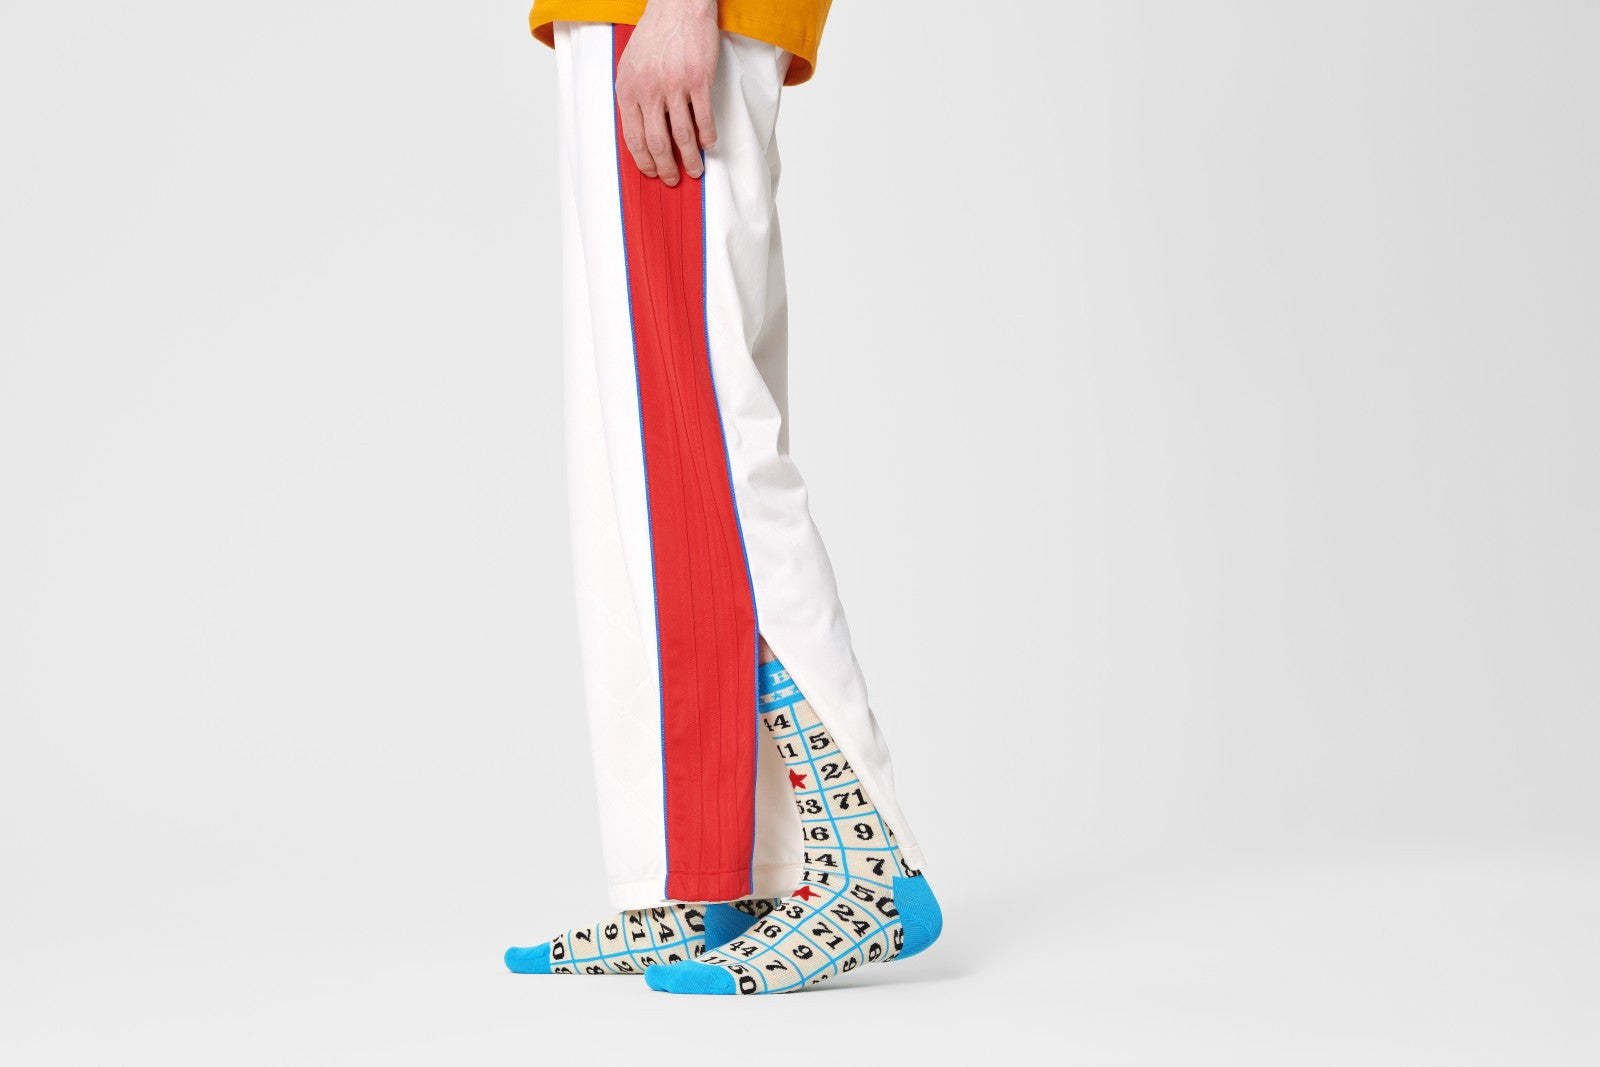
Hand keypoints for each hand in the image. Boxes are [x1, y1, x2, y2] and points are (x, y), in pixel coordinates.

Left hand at [615, 0, 719, 185]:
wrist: (677, 7)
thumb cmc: (656, 35)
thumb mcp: (630, 64)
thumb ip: (633, 95)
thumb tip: (640, 129)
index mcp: (628, 89)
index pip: (633, 137)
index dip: (644, 161)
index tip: (653, 173)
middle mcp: (648, 90)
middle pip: (657, 143)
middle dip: (667, 167)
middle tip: (674, 179)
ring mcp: (674, 86)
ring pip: (682, 136)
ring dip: (691, 159)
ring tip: (696, 169)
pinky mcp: (698, 80)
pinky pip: (703, 119)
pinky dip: (707, 137)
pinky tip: (709, 144)